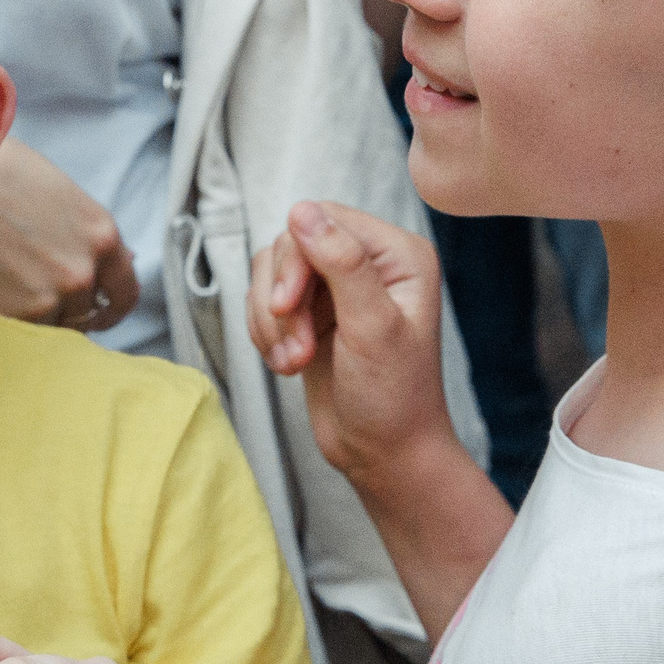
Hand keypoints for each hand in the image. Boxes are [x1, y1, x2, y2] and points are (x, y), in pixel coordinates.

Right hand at [0, 136, 137, 331]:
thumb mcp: (57, 193)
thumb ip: (88, 234)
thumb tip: (123, 260)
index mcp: (101, 236)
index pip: (125, 291)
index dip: (111, 306)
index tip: (98, 313)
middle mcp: (82, 273)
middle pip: (83, 310)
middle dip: (60, 303)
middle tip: (24, 285)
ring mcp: (48, 300)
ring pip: (50, 326)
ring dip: (29, 313)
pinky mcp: (11, 319)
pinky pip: (18, 335)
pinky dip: (3, 321)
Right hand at [247, 202, 452, 478]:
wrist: (382, 453)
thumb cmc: (393, 396)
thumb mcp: (372, 327)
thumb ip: (341, 264)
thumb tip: (301, 210)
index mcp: (398, 254)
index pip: (324, 221)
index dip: (295, 260)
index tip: (287, 308)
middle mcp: (369, 262)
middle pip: (291, 244)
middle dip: (282, 298)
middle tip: (296, 348)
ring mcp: (337, 288)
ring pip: (271, 272)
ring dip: (270, 321)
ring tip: (292, 361)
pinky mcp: (311, 312)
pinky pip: (265, 299)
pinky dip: (265, 332)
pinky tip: (286, 364)